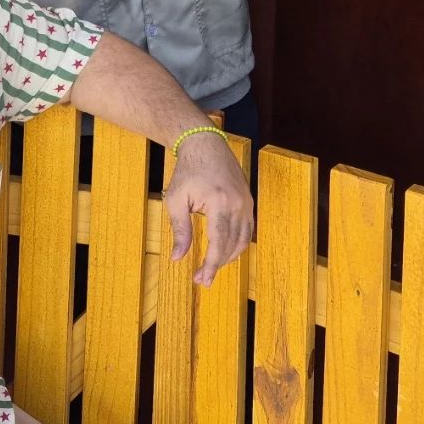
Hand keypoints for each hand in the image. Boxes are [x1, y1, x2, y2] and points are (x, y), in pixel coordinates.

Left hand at [164, 133, 254, 286]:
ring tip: (212, 267)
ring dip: (229, 257)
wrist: (205, 144)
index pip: (219, 243)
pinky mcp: (248, 200)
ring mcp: (246, 202)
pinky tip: (224, 251)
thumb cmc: (188, 170)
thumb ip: (180, 229)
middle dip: (218, 265)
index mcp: (219, 202)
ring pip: (243, 240)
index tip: (202, 280)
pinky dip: (237, 244)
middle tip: (202, 278)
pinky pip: (247, 229)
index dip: (212, 265)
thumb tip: (178, 258)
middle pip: (233, 245)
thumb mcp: (176, 199)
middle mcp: (238, 203)